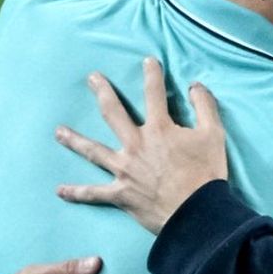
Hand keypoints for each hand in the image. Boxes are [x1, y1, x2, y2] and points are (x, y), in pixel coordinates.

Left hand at [54, 56, 226, 233]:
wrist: (197, 212)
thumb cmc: (206, 174)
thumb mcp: (214, 135)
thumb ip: (204, 106)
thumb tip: (195, 86)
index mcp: (159, 128)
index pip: (154, 94)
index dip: (152, 75)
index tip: (147, 61)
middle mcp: (136, 145)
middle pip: (113, 113)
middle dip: (103, 93)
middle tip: (92, 79)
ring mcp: (124, 169)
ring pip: (93, 151)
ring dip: (74, 140)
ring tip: (59, 132)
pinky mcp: (121, 194)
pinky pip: (94, 193)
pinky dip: (77, 193)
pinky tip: (60, 191)